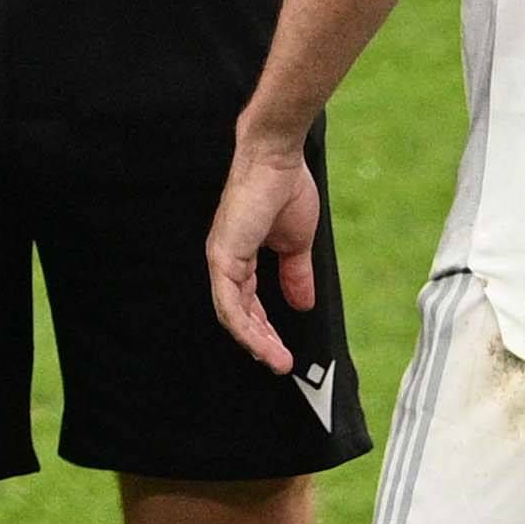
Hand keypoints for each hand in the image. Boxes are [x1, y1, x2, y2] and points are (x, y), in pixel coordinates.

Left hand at [205, 130, 325, 368]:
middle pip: (241, 315)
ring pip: (233, 315)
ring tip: (277, 362)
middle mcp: (227, 261)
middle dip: (262, 342)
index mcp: (241, 257)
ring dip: (256, 342)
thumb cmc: (285, 189)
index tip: (283, 351)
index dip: (267, 330)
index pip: (250, 304)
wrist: (279, 159)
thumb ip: (296, 274)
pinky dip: (245, 327)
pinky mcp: (222, 256)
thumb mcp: (296, 244)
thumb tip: (303, 303)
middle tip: (281, 364)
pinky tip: (261, 343)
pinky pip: (229, 302)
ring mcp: (221, 259)